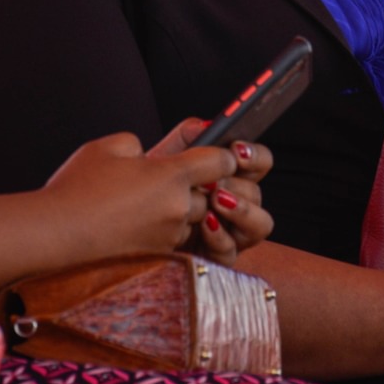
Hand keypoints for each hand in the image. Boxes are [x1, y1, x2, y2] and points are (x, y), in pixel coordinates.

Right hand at [40, 132, 239, 259]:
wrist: (53, 235)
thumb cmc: (76, 189)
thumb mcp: (107, 148)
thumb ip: (138, 144)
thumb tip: (148, 154)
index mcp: (171, 175)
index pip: (220, 161)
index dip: (219, 156)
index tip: (214, 156)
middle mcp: (178, 208)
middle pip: (209, 194)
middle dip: (194, 188)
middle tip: (164, 182)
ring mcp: (169, 237)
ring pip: (192, 220)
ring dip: (177, 212)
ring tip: (142, 205)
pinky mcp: (157, 258)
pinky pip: (173, 241)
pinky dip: (161, 232)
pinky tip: (133, 225)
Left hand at [152, 119, 275, 260]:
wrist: (123, 229)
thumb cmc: (144, 195)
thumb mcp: (160, 162)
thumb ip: (183, 140)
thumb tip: (203, 125)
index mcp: (227, 178)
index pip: (259, 163)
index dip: (255, 156)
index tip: (237, 151)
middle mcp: (234, 205)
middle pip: (258, 192)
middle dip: (238, 184)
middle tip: (216, 180)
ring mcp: (229, 233)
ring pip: (261, 224)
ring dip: (241, 209)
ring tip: (217, 200)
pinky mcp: (217, 258)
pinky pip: (233, 251)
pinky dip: (221, 236)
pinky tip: (205, 225)